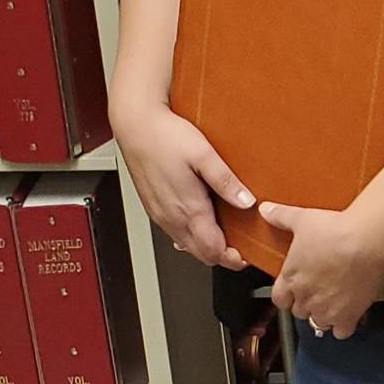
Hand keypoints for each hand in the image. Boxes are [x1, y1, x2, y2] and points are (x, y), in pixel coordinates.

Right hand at [115, 100, 251, 267]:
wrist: (135, 125)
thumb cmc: (165, 136)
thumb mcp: (204, 154)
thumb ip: (226, 182)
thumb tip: (247, 202)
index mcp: (187, 209)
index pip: (213, 251)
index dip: (234, 258)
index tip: (248, 254)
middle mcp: (171, 218)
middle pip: (202, 254)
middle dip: (223, 255)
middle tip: (242, 246)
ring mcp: (161, 215)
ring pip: (188, 245)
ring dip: (207, 245)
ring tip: (227, 232)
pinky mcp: (154, 208)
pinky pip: (176, 232)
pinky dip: (192, 235)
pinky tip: (203, 219)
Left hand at [259, 201, 383, 338]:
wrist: (366, 241)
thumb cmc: (336, 231)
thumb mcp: (302, 219)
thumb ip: (281, 217)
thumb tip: (265, 210)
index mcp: (291, 278)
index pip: (279, 299)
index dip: (287, 295)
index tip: (295, 289)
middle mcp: (305, 298)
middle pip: (299, 311)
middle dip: (307, 303)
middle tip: (319, 290)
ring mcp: (326, 310)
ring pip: (318, 323)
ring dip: (324, 315)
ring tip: (334, 302)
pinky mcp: (348, 316)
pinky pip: (341, 332)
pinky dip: (344, 326)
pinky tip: (349, 313)